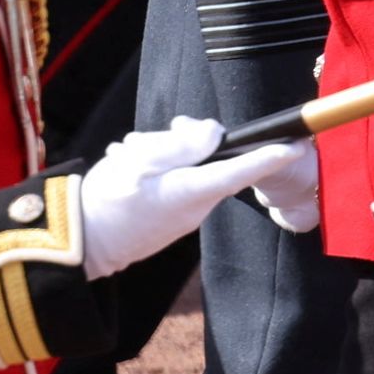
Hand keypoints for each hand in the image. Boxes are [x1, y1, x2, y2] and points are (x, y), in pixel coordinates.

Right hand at [75, 115, 324, 277]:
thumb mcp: (139, 161)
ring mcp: (183, 217)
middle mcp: (195, 207)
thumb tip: (215, 134)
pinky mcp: (169, 221)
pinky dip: (158, 169)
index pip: (242, 169)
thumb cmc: (104, 201)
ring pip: (192, 170)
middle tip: (170, 127)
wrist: (76, 246)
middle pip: (214, 161)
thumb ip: (181, 144)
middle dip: (196, 140)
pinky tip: (130, 164)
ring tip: (133, 150)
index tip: (297, 143)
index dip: (271, 155)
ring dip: (169, 153)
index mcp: (192, 190)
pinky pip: (176, 184)